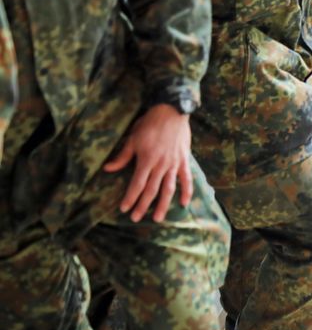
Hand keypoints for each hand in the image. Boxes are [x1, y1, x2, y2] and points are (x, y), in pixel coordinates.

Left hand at [103, 104, 193, 222]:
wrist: (173, 110)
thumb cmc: (150, 123)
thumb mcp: (133, 138)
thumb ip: (122, 156)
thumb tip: (107, 169)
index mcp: (147, 159)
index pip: (137, 184)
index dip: (130, 198)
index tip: (124, 209)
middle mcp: (161, 164)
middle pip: (152, 190)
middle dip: (143, 205)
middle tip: (136, 218)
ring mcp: (175, 163)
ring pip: (169, 188)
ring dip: (163, 204)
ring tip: (158, 218)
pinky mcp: (185, 160)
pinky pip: (187, 179)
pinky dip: (187, 191)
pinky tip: (184, 203)